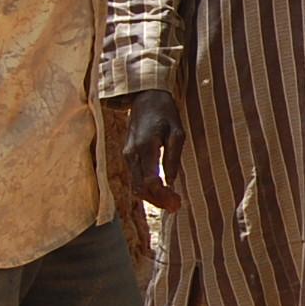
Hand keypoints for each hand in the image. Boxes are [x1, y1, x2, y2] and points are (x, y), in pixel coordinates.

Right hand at [124, 89, 186, 211]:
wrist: (146, 98)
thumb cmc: (165, 113)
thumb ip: (173, 157)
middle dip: (157, 201)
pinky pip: (135, 179)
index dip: (162, 194)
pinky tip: (162, 192)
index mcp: (145, 146)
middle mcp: (132, 153)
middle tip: (176, 207)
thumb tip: (171, 181)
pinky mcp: (128, 156)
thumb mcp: (177, 132)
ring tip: (172, 203)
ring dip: (152, 197)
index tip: (176, 202)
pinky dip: (147, 189)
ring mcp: (127, 155)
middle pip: (140, 188)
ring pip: (136, 186)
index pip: (150, 180)